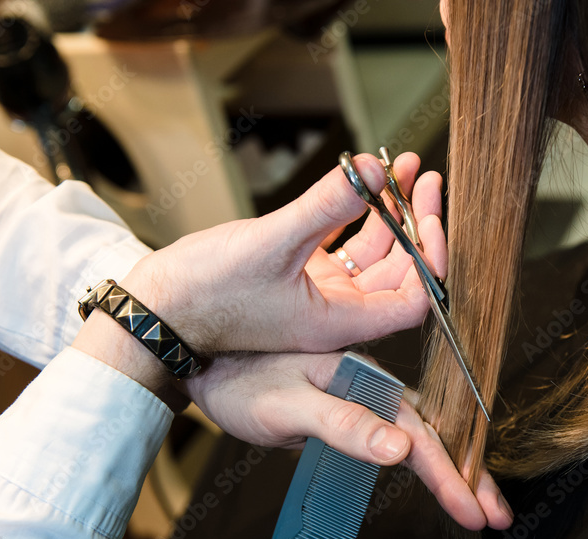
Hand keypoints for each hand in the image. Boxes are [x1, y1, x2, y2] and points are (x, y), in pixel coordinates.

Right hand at [122, 152, 445, 354]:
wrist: (156, 308)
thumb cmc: (206, 293)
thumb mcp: (271, 242)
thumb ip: (326, 206)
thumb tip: (373, 170)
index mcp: (338, 321)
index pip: (413, 300)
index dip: (430, 260)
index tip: (431, 216)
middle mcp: (336, 311)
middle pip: (400, 271)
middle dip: (418, 224)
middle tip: (427, 181)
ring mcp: (320, 292)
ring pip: (374, 253)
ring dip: (392, 212)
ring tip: (406, 168)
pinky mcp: (300, 273)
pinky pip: (344, 242)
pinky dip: (358, 213)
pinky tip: (367, 180)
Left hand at [185, 351, 513, 530]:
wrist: (204, 358)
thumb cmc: (239, 379)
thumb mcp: (288, 406)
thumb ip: (343, 425)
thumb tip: (400, 451)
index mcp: (364, 382)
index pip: (418, 438)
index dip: (451, 477)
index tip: (477, 513)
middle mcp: (370, 387)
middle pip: (432, 436)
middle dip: (468, 477)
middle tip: (496, 515)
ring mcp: (361, 398)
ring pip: (418, 436)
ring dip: (451, 467)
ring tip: (477, 500)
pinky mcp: (348, 409)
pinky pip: (395, 434)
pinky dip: (422, 457)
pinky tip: (433, 471)